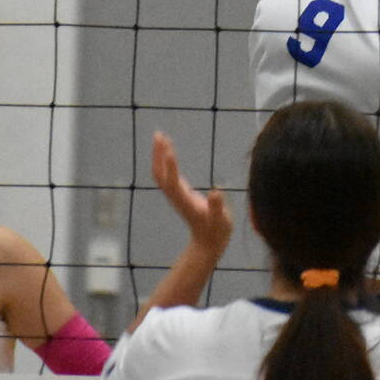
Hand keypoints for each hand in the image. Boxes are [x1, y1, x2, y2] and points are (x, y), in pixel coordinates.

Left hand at [152, 132, 231, 255]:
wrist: (207, 244)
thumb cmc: (217, 232)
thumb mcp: (221, 220)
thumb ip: (217, 207)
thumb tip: (216, 191)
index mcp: (185, 200)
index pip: (173, 181)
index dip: (171, 165)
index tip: (169, 147)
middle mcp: (176, 196)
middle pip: (160, 174)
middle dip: (158, 154)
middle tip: (159, 134)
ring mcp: (176, 195)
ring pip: (161, 173)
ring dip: (159, 155)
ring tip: (160, 136)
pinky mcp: (180, 193)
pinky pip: (167, 174)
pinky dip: (165, 160)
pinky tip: (169, 151)